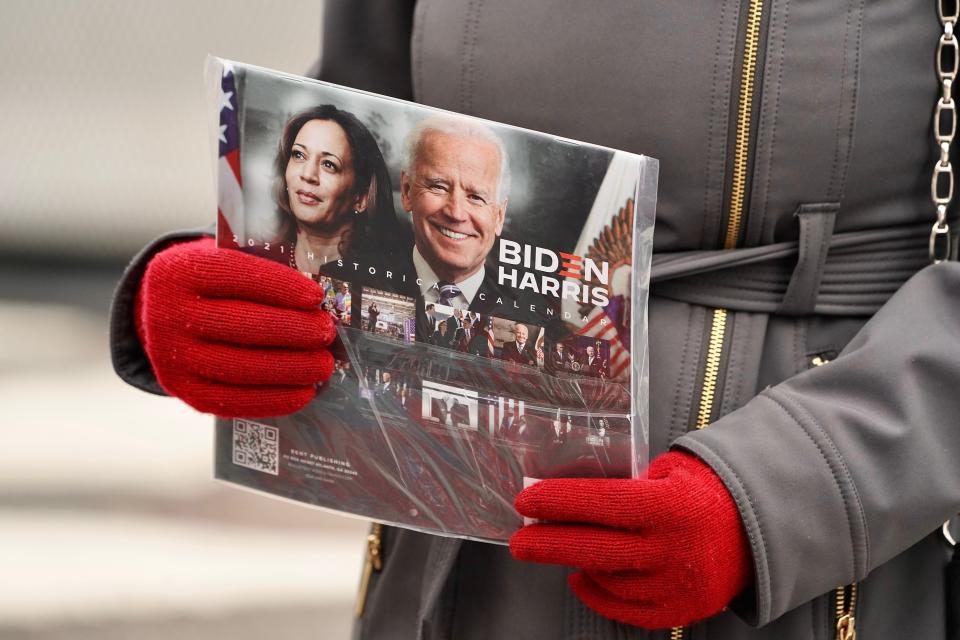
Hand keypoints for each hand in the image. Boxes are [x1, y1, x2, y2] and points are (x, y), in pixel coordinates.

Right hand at [135, 238, 335, 416]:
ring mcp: (172, 356)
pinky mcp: (182, 390)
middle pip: (240, 324)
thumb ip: (260, 272)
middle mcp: (168, 313)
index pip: (235, 275)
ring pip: (239, 366)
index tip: (315, 297)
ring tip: (322, 364)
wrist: (161, 315)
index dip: (280, 287)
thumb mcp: (223, 262)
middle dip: (292, 330)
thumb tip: (315, 299)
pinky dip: (273, 399)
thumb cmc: (211, 286)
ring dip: (290, 367)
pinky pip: (232, 400)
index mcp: (181, 271)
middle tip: (325, 333)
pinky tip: (304, 393)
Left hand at [509, 451, 751, 628]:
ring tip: (553, 549)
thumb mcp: (672, 471)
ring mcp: (677, 584)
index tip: (525, 501)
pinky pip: (627, 609)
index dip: (559, 502)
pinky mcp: (681, 609)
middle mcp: (672, 548)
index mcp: (669, 505)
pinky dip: (599, 596)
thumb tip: (573, 494)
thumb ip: (630, 483)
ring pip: (608, 580)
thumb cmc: (705, 492)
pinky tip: (581, 578)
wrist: (759, 529)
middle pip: (596, 548)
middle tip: (518, 541)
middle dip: (549, 544)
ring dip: (576, 564)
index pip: (602, 503)